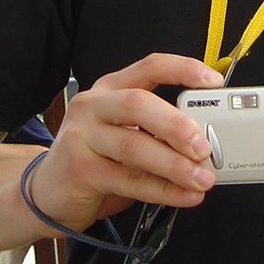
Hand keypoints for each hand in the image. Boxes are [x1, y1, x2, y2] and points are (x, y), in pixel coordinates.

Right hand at [26, 54, 223, 234]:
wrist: (49, 192)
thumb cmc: (98, 158)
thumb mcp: (125, 133)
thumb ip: (158, 131)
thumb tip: (207, 142)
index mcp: (111, 88)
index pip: (150, 66)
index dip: (183, 69)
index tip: (213, 82)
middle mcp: (94, 105)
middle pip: (138, 104)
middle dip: (176, 125)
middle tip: (204, 147)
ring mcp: (82, 136)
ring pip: (134, 146)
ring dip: (174, 165)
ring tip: (202, 179)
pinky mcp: (79, 169)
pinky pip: (128, 180)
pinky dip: (162, 190)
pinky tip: (185, 196)